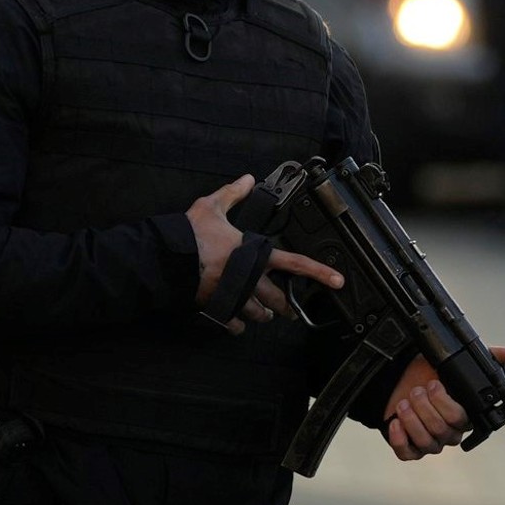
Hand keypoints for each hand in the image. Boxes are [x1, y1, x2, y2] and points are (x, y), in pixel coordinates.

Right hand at [188, 174, 344, 333]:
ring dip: (263, 315)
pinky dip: (237, 325)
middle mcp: (250, 279)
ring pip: (259, 314)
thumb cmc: (192, 234)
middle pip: (279, 299)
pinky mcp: (218, 308)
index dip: (319, 272)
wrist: (167, 258)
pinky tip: (237, 323)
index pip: (295, 263)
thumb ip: (233, 194)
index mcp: (255, 255)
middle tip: (289, 310)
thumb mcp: (212, 206)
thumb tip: (248, 179)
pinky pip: (235, 324)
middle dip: (285, 307)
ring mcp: (235, 296)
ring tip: (263, 315)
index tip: (337, 281)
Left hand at [382, 349, 504, 460]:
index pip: (460, 419)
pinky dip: (400, 439)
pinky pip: (408, 454)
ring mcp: (430, 443)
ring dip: (412, 420)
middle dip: (425, 408)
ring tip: (404, 403)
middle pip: (441, 430)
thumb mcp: (451, 362)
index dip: (445, 404)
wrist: (397, 382)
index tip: (434, 384)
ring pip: (426, 442)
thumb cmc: (427, 375)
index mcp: (462, 417)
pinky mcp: (410, 449)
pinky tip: (395, 422)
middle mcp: (448, 433)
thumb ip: (484, 358)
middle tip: (416, 391)